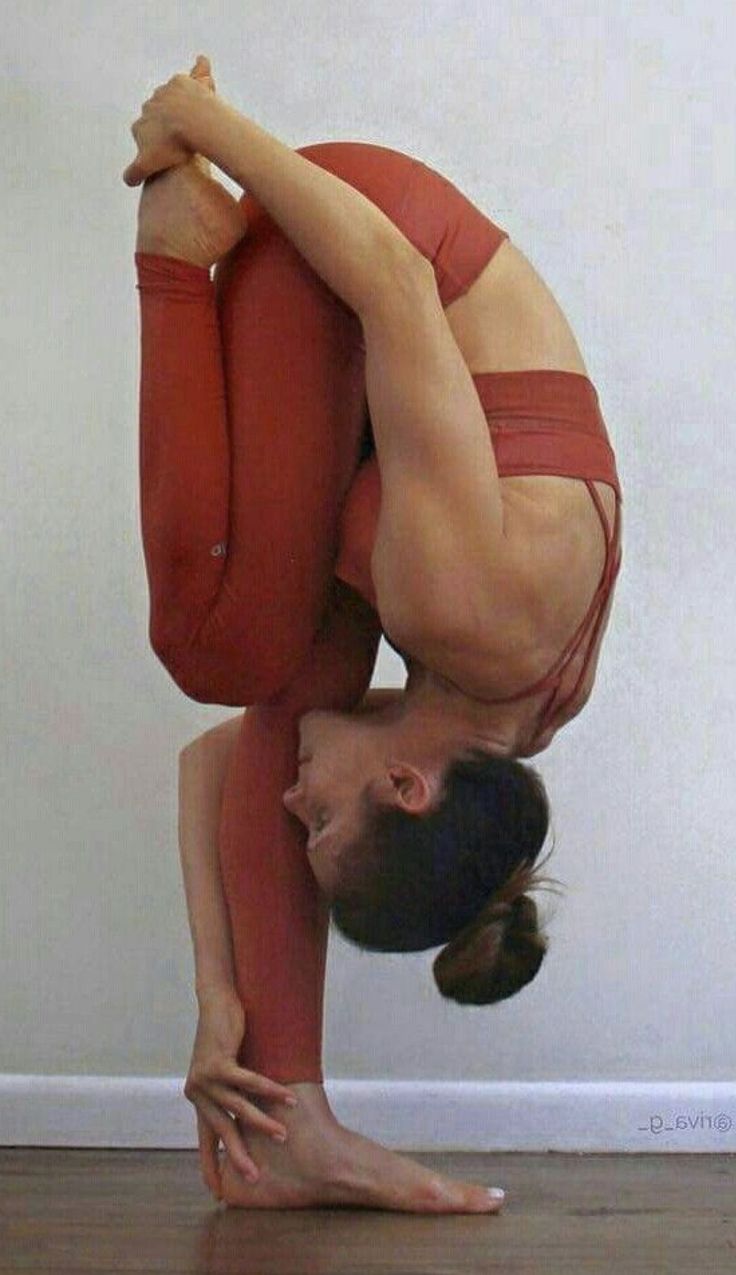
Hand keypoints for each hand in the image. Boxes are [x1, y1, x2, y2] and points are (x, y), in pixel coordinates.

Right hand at [123, 54, 217, 186]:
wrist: (189, 121)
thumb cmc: (172, 146)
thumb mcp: (149, 166)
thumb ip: (135, 173)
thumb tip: (128, 180)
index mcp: (140, 125)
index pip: (144, 133)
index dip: (156, 142)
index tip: (167, 149)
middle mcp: (148, 106)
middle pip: (159, 115)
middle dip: (168, 123)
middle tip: (184, 135)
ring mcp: (164, 93)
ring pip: (174, 97)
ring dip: (182, 102)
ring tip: (199, 113)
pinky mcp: (180, 82)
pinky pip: (194, 74)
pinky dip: (200, 71)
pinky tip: (205, 66)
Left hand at [184, 984, 298, 1197]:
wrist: (216, 1001)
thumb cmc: (226, 1034)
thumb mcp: (228, 1067)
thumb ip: (234, 1091)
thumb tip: (254, 1115)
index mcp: (199, 1099)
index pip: (205, 1140)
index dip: (210, 1165)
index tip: (217, 1192)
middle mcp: (197, 1093)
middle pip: (221, 1131)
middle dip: (238, 1156)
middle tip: (254, 1178)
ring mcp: (205, 1078)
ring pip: (238, 1109)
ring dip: (262, 1124)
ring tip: (282, 1137)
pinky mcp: (217, 1063)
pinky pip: (247, 1083)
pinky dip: (270, 1092)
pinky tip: (288, 1100)